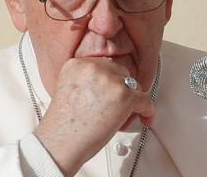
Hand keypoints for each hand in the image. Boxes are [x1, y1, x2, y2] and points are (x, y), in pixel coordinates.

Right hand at [33, 57, 154, 175]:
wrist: (59, 143)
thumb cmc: (62, 126)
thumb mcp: (68, 89)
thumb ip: (86, 80)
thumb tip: (107, 85)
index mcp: (77, 64)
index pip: (103, 65)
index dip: (109, 81)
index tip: (110, 93)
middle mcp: (94, 67)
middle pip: (119, 72)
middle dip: (120, 89)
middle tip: (116, 106)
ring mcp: (110, 80)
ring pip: (133, 85)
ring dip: (131, 99)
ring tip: (123, 115)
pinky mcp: (125, 96)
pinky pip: (145, 100)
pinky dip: (147, 110)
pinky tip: (144, 116)